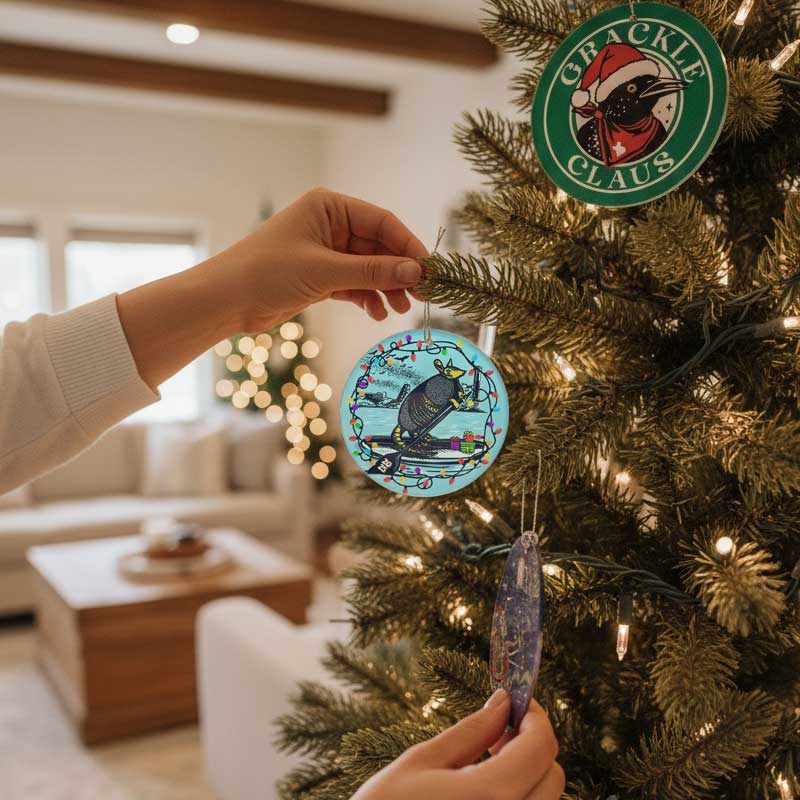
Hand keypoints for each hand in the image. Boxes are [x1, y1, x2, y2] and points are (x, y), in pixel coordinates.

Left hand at [206, 187, 428, 330]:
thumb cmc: (267, 272)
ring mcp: (326, 251)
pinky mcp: (320, 276)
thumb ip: (372, 272)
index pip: (382, 222)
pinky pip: (354, 284)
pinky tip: (376, 313)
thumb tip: (415, 272)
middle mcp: (330, 224)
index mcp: (330, 207)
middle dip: (398, 272)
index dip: (408, 246)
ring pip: (369, 268)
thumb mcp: (325, 270)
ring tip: (400, 309)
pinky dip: (367, 297)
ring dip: (385, 288)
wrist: (226, 300)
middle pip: (378, 246)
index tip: (429, 271)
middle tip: (421, 296)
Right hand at [352, 690, 563, 799]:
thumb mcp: (420, 762)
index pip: (541, 745)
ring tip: (487, 761)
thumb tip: (502, 701)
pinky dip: (518, 797)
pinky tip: (484, 790)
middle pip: (553, 776)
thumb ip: (471, 731)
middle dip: (533, 744)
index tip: (514, 700)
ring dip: (527, 773)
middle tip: (498, 731)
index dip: (533, 715)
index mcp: (491, 796)